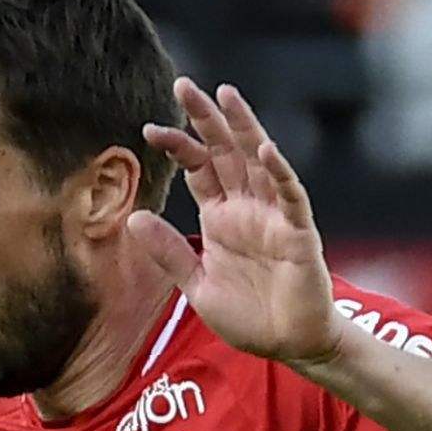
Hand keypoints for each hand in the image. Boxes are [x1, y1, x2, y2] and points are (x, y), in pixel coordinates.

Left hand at [130, 79, 339, 370]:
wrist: (289, 345)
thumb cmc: (248, 316)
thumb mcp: (196, 285)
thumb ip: (169, 252)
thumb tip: (133, 217)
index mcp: (221, 217)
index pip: (198, 169)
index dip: (177, 146)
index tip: (149, 129)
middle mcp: (247, 208)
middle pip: (225, 152)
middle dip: (205, 119)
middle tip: (183, 85)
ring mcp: (274, 216)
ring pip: (257, 162)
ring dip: (243, 128)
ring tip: (224, 95)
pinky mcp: (298, 233)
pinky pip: (289, 197)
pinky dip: (278, 173)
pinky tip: (264, 150)